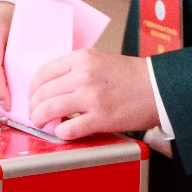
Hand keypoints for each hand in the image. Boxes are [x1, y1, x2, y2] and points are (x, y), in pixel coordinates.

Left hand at [28, 49, 159, 139]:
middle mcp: (83, 75)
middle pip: (42, 92)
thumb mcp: (100, 59)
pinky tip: (63, 131)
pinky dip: (61, 132)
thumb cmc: (131, 76)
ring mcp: (91, 97)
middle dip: (33, 106)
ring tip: (42, 124)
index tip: (33, 96)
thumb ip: (77, 68)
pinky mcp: (100, 118)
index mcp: (82, 58)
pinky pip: (69, 128)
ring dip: (40, 119)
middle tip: (34, 114)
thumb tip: (53, 85)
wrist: (158, 87)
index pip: (44, 72)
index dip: (33, 87)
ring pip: (49, 109)